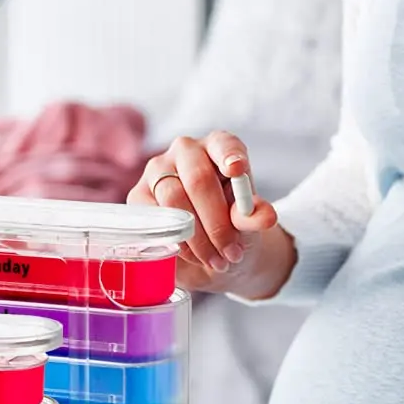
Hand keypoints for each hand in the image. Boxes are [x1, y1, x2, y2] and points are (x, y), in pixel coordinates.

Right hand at [130, 133, 293, 297]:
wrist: (211, 250)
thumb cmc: (232, 227)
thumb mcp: (249, 224)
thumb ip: (254, 217)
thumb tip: (264, 217)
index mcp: (219, 147)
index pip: (223, 144)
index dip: (229, 155)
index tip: (237, 171)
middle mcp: (186, 151)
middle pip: (198, 179)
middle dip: (216, 222)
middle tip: (231, 253)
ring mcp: (158, 170)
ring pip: (174, 199)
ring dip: (197, 237)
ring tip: (216, 260)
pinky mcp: (139, 195)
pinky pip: (153, 216)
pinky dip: (175, 240)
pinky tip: (192, 255)